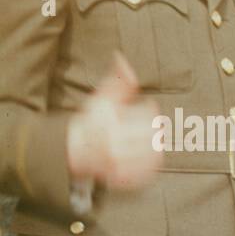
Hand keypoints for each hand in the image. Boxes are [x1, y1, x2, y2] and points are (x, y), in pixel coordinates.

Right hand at [66, 53, 161, 188]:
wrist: (76, 148)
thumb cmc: (93, 120)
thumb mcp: (102, 98)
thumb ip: (117, 81)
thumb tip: (121, 57)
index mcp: (109, 124)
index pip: (145, 116)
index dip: (151, 109)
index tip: (150, 106)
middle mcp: (113, 145)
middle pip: (153, 135)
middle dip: (155, 127)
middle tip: (155, 125)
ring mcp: (118, 164)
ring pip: (154, 155)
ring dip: (157, 146)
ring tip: (152, 139)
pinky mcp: (122, 178)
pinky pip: (146, 173)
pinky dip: (152, 165)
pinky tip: (149, 156)